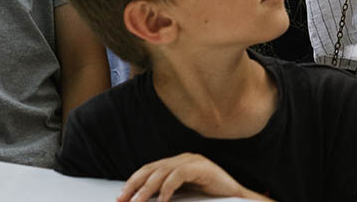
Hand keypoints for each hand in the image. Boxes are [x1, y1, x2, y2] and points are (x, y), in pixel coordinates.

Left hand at [117, 152, 268, 201]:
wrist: (236, 197)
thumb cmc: (210, 199)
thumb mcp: (183, 195)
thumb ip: (166, 194)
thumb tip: (143, 200)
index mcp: (177, 163)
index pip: (149, 169)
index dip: (133, 182)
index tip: (120, 197)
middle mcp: (183, 158)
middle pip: (151, 169)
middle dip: (134, 185)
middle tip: (123, 200)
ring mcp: (193, 160)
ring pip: (162, 172)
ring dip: (146, 189)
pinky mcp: (202, 167)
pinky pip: (178, 175)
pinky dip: (167, 189)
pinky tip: (162, 201)